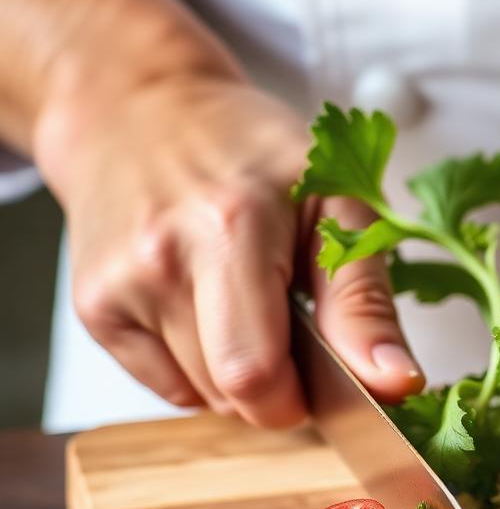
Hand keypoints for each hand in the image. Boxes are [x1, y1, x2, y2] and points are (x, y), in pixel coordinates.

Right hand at [36, 73, 423, 425]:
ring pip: (205, 398)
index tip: (333, 376)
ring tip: (250, 308)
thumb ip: (367, 303)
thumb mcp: (338, 204)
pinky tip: (207, 311)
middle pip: (233, 395)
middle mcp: (163, 257)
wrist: (139, 108)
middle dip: (282, 393)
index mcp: (231, 227)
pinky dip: (202, 371)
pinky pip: (169, 388)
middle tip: (298, 339)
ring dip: (244, 380)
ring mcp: (118, 286)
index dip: (307, 399)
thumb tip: (397, 384)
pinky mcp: (94, 308)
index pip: (258, 375)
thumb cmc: (252, 154)